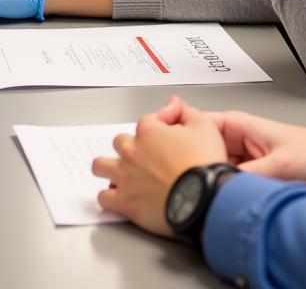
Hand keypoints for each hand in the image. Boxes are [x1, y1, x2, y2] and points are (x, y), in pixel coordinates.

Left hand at [93, 99, 227, 236]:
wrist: (203, 199)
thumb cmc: (203, 165)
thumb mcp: (204, 126)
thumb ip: (186, 111)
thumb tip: (174, 103)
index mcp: (149, 131)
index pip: (145, 122)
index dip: (156, 128)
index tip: (165, 138)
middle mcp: (132, 151)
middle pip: (120, 142)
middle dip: (130, 147)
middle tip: (145, 157)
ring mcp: (125, 176)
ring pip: (101, 166)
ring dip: (109, 167)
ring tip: (120, 173)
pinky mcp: (124, 202)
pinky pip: (104, 197)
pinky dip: (110, 196)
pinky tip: (119, 197)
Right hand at [156, 99, 305, 184]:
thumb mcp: (277, 165)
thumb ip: (247, 176)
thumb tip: (220, 189)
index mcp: (234, 124)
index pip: (191, 123)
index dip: (172, 135)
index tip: (159, 150)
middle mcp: (231, 139)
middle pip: (193, 148)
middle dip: (182, 163)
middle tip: (170, 180)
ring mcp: (235, 158)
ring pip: (205, 167)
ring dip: (199, 179)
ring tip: (189, 193)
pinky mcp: (243, 176)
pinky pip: (219, 181)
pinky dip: (213, 191)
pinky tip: (209, 202)